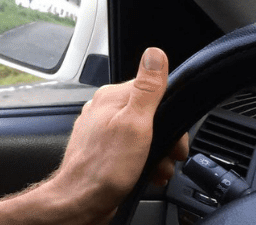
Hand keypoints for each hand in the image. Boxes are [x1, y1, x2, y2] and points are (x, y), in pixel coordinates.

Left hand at [0, 47, 187, 224]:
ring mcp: (101, 129)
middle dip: (165, 138)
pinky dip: (143, 161)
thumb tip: (155, 53)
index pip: (153, 91)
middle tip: (168, 157)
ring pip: (143, 134)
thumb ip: (147, 89)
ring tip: (156, 169)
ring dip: (156, 153)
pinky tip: (145, 173)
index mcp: (111, 97)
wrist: (80, 201)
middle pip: (150, 114)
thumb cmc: (104, 168)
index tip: (175, 137)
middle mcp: (104, 109)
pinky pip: (131, 149)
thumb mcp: (135, 124)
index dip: (170, 115)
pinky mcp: (102, 149)